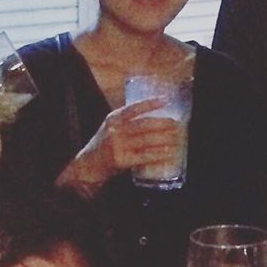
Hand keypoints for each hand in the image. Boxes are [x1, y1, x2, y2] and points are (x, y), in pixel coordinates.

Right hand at [58, 97, 180, 192]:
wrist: (88, 166)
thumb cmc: (104, 146)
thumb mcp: (111, 128)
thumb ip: (127, 123)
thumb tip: (154, 119)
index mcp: (113, 119)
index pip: (134, 108)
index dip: (150, 103)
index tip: (165, 100)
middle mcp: (115, 130)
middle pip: (144, 124)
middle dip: (163, 124)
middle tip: (178, 124)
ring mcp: (117, 145)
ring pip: (146, 140)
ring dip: (164, 139)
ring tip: (178, 138)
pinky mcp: (121, 160)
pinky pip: (144, 156)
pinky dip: (158, 155)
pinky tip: (168, 154)